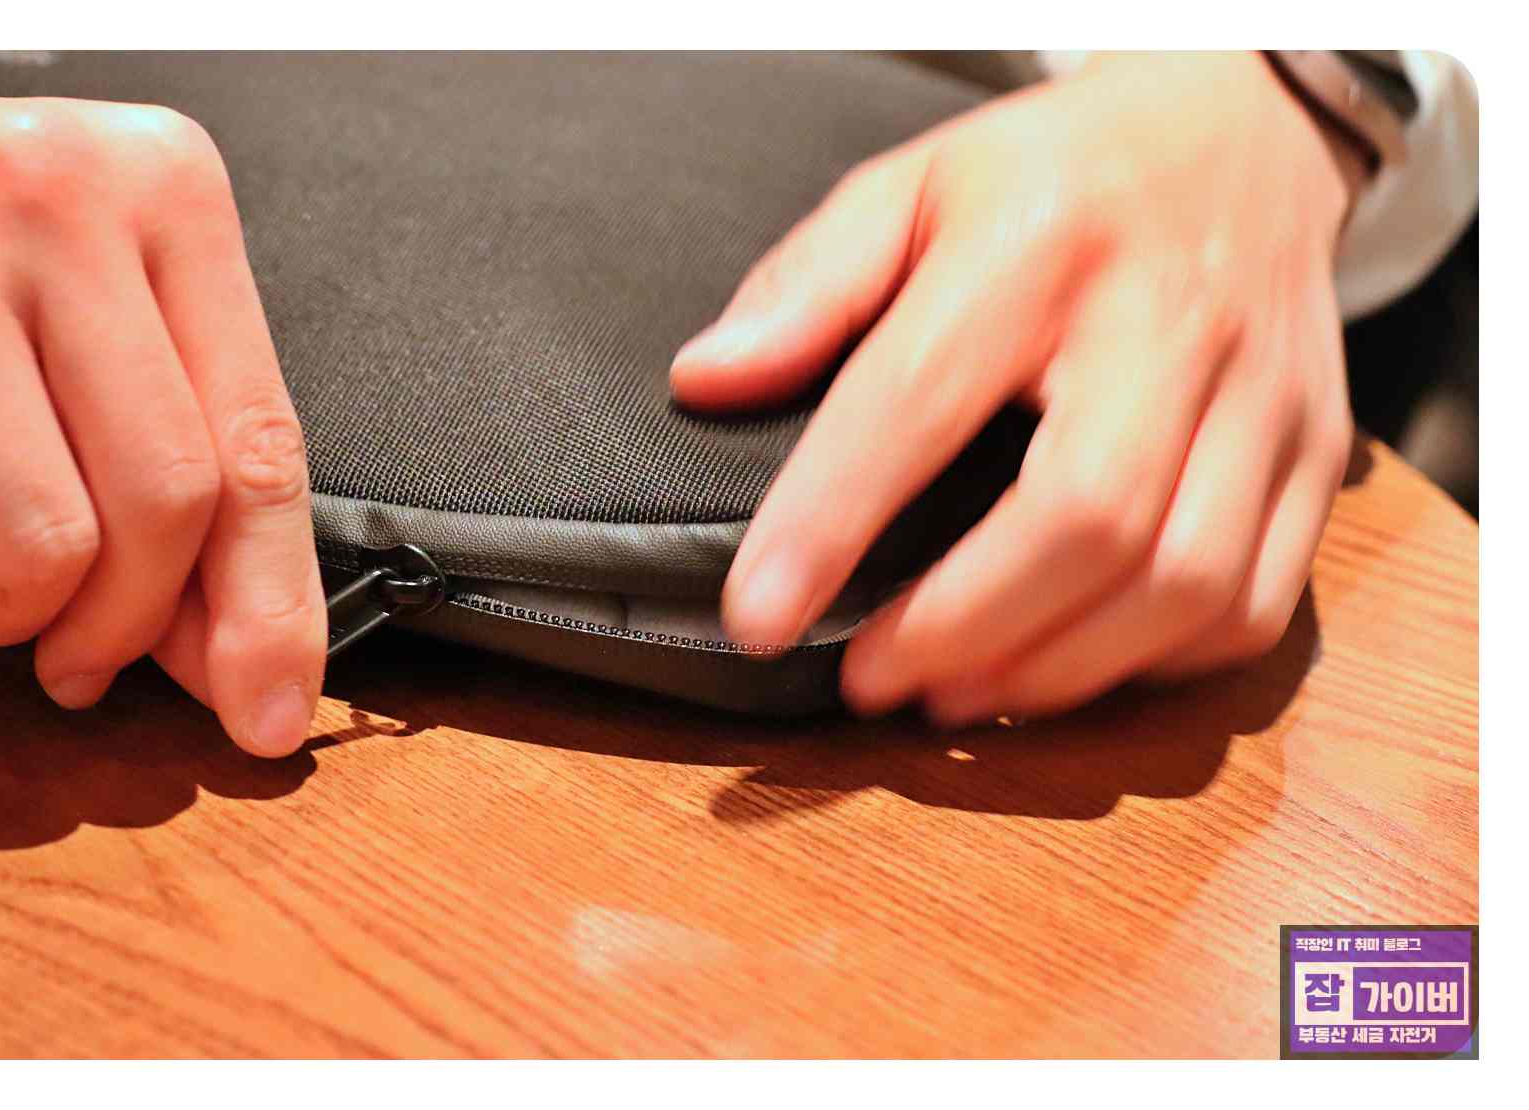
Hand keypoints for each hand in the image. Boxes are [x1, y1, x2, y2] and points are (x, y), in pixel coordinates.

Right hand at [0, 53, 323, 755]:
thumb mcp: (88, 297)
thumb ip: (180, 446)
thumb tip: (245, 648)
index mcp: (160, 184)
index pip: (260, 440)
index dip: (273, 606)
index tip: (270, 709)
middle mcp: (53, 197)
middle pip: (164, 502)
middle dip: (129, 625)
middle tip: (82, 656)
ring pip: (41, 540)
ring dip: (15, 615)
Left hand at [670, 52, 1360, 724]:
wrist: (1241, 133)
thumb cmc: (1051, 179)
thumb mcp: (911, 186)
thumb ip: (808, 283)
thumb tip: (707, 380)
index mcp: (1042, 240)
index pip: (921, 394)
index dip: (831, 521)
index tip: (757, 615)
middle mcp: (1171, 318)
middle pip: (1089, 516)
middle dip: (964, 627)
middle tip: (870, 679)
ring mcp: (1266, 394)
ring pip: (1187, 583)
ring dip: (1056, 672)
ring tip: (955, 694)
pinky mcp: (1320, 456)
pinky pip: (1255, 605)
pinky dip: (1153, 666)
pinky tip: (1069, 666)